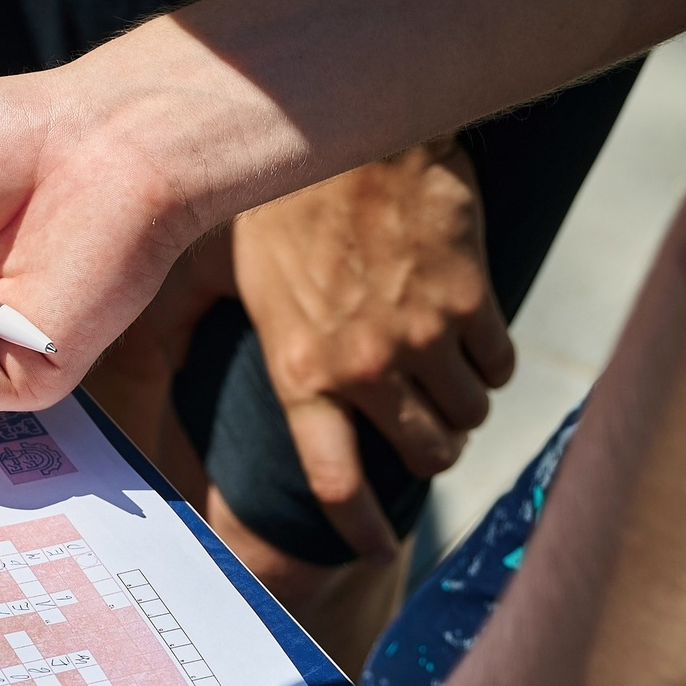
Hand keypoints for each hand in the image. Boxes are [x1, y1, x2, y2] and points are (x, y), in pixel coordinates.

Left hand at [231, 141, 513, 561]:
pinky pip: (498, 366)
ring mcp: (424, 337)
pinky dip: (490, 366)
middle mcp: (366, 367)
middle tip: (423, 443)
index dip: (360, 530)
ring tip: (446, 387)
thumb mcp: (233, 280)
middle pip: (423, 457)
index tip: (374, 549)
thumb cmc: (280, 205)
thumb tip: (187, 379)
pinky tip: (471, 344)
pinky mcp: (472, 302)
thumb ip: (234, 340)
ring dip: (460, 412)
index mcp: (301, 371)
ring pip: (467, 417)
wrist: (355, 136)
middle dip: (427, 458)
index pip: (338, 485)